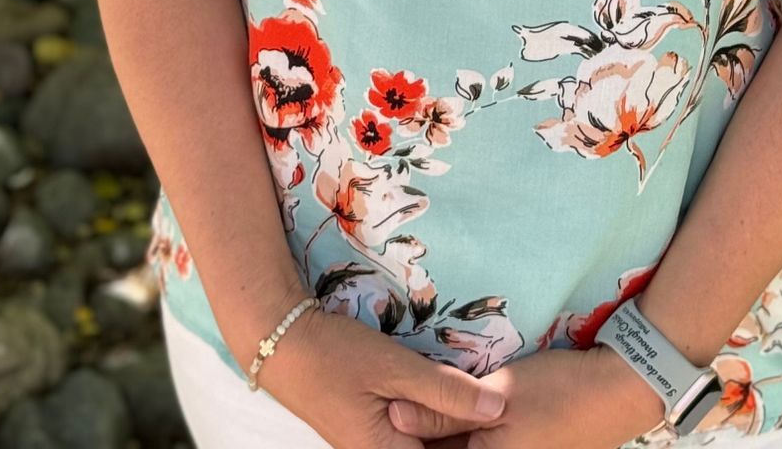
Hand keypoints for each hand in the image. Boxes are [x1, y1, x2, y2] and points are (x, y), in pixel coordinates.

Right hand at [253, 305, 515, 448]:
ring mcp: (372, 447)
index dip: (472, 440)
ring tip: (473, 397)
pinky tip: (445, 394)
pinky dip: (429, 416)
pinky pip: (410, 433)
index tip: (498, 419)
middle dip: (461, 432)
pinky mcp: (368, 432)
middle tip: (490, 402)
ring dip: (446, 424)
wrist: (282, 343)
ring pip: (424, 442)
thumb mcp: (395, 367)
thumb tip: (499, 408)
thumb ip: (447, 390)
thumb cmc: (335, 355)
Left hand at [386, 340, 670, 448]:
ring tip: (417, 400)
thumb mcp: (497, 396)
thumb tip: (393, 416)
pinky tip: (451, 407)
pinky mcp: (518, 448)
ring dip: (442, 432)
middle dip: (423, 434)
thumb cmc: (558, 395)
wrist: (619, 391)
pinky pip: (480, 444)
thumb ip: (444, 409)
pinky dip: (464, 430)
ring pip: (461, 446)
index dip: (408, 436)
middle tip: (395, 401)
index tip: (384, 409)